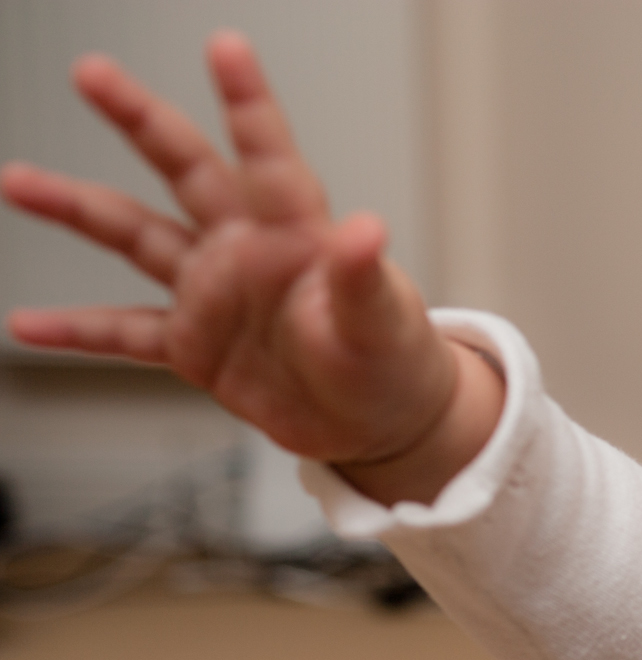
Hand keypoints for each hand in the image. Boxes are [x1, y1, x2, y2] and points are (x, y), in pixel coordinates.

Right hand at [1, 31, 503, 504]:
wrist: (379, 421)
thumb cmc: (394, 363)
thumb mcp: (383, 323)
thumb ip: (366, 277)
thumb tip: (366, 230)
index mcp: (298, 234)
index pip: (270, 156)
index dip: (249, 102)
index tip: (225, 47)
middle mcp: (246, 250)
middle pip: (185, 168)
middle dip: (139, 118)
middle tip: (92, 72)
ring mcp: (215, 294)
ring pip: (136, 237)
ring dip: (77, 209)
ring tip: (18, 180)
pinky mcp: (196, 345)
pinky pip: (126, 332)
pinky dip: (78, 332)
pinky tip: (30, 324)